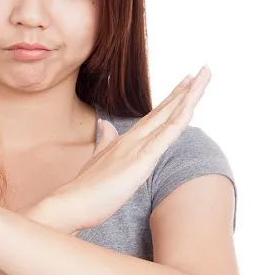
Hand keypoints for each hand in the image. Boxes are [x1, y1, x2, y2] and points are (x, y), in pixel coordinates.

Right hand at [45, 65, 211, 232]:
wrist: (70, 203)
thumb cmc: (85, 188)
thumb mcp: (98, 160)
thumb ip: (104, 140)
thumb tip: (106, 124)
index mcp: (127, 140)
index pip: (155, 116)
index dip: (173, 99)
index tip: (187, 83)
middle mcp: (133, 138)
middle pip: (166, 110)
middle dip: (186, 90)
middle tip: (203, 71)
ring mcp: (137, 147)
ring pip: (170, 117)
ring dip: (189, 96)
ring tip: (203, 76)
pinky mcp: (141, 161)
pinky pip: (165, 137)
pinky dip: (179, 120)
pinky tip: (191, 107)